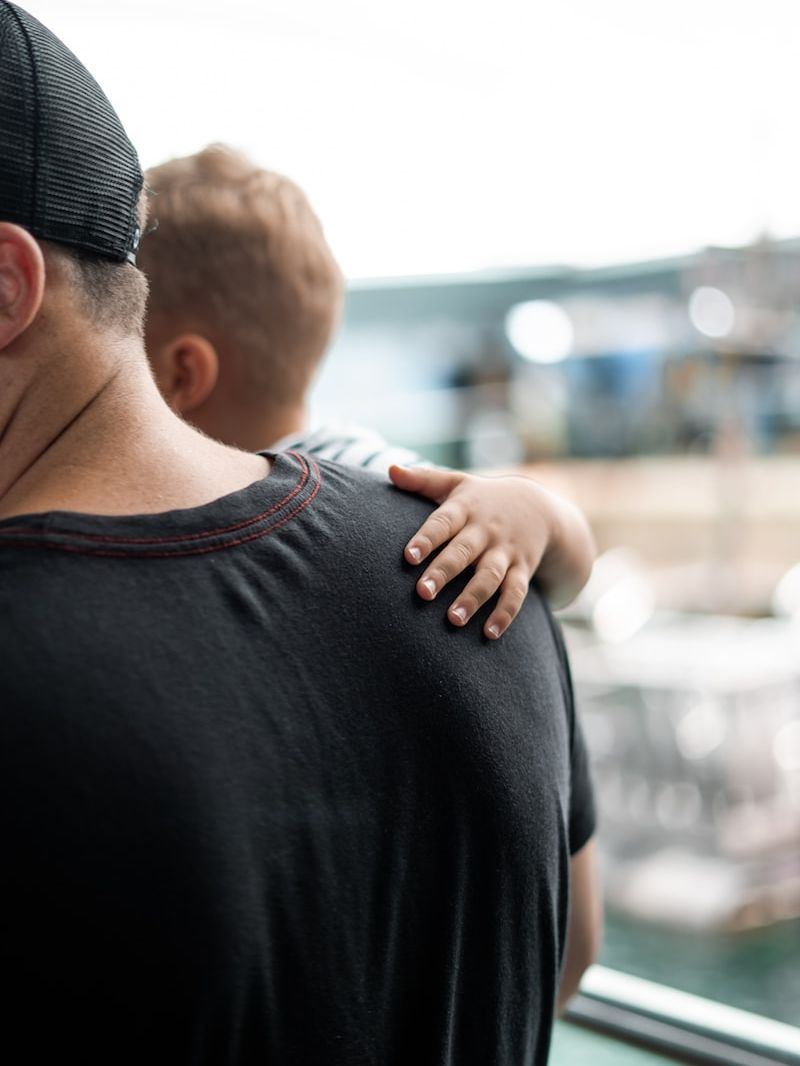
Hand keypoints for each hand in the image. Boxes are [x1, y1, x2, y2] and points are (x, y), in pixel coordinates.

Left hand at [390, 464, 587, 638]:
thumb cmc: (483, 499)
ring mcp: (505, 552)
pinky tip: (489, 633)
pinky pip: (516, 594)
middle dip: (444, 572)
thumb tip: (389, 470)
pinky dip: (505, 614)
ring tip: (454, 619)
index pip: (443, 522)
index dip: (426, 538)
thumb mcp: (457, 483)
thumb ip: (422, 479)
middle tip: (423, 593)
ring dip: (474, 597)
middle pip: (464, 552)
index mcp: (465, 509)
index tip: (408, 556)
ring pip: (490, 576)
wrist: (540, 507)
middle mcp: (485, 531)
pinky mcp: (522, 570)